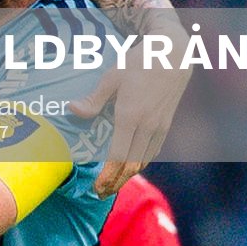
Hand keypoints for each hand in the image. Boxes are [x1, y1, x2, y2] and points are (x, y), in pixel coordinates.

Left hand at [68, 14, 189, 194]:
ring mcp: (159, 126)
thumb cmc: (140, 61)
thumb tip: (72, 111)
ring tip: (113, 184)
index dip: (107, 175)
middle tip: (101, 192)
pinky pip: (153, 151)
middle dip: (116, 182)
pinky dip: (140, 162)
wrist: (174, 53)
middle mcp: (147, 125)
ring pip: (144, 160)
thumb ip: (94, 99)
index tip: (97, 187)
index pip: (118, 156)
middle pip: (132, 165)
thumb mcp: (112, 76)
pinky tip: (131, 165)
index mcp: (131, 115)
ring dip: (128, 175)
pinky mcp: (166, 123)